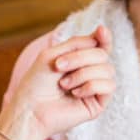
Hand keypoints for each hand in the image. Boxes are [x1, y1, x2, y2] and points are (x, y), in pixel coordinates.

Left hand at [0, 26, 114, 139]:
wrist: (30, 109)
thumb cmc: (37, 83)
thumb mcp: (53, 54)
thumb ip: (77, 43)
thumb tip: (100, 34)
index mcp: (80, 60)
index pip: (100, 45)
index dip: (104, 37)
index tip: (101, 30)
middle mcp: (90, 72)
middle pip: (102, 54)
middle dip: (80, 58)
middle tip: (59, 66)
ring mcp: (96, 88)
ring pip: (107, 70)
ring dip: (82, 74)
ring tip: (64, 84)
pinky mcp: (99, 103)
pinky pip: (109, 86)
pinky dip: (90, 86)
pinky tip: (75, 93)